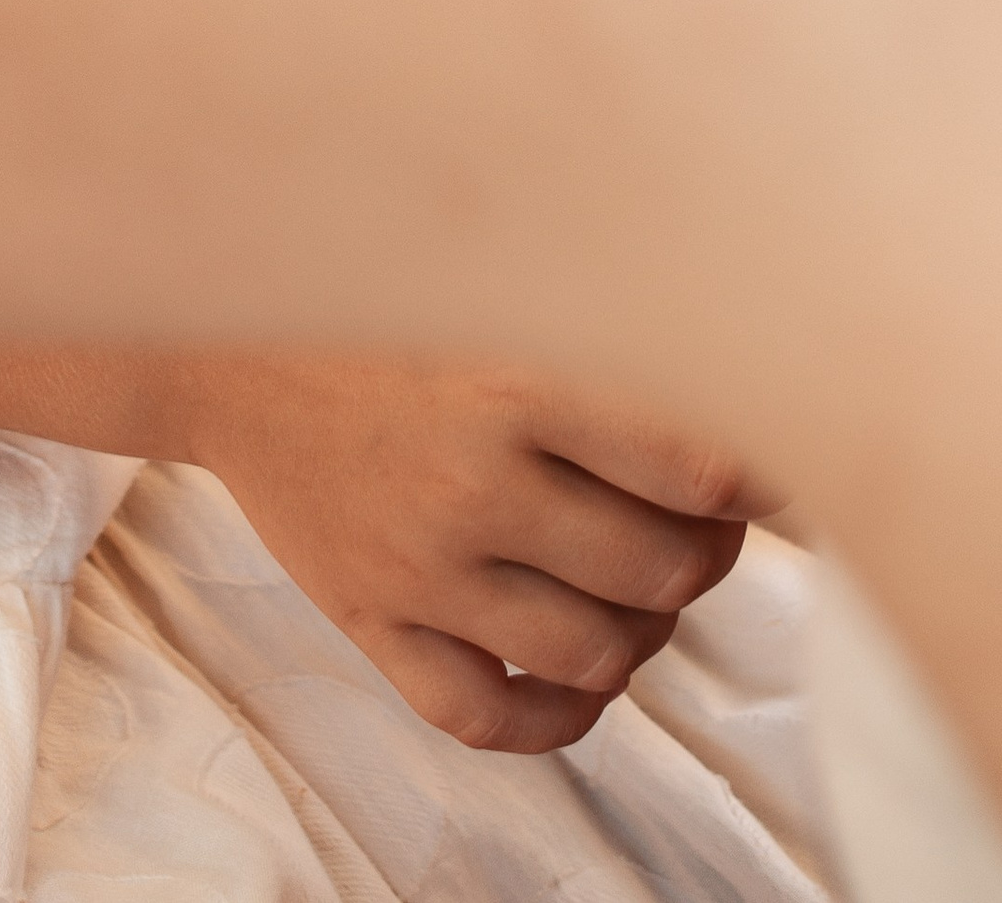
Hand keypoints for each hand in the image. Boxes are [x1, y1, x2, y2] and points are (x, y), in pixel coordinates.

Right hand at [177, 350, 761, 752]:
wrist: (231, 341)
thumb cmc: (388, 300)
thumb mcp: (500, 283)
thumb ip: (611, 322)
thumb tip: (743, 369)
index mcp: (518, 380)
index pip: (698, 470)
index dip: (761, 482)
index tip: (770, 470)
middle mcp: (473, 482)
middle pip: (662, 571)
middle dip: (707, 556)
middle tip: (697, 522)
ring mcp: (420, 567)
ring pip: (596, 655)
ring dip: (645, 633)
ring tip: (639, 586)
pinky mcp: (372, 622)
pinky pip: (489, 718)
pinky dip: (558, 715)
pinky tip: (577, 673)